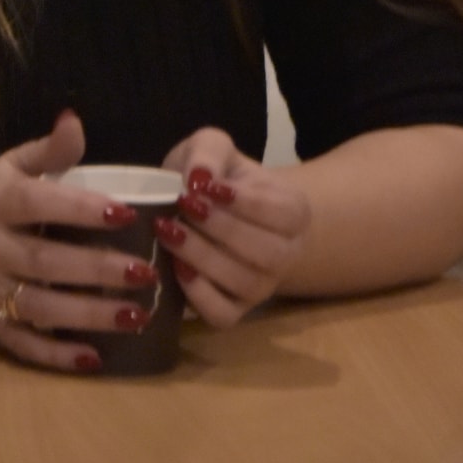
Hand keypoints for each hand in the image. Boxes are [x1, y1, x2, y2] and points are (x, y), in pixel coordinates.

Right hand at [0, 111, 163, 372]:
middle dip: (96, 270)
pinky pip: (24, 345)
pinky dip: (57, 356)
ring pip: (40, 309)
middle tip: (146, 272)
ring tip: (138, 314)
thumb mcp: (13, 166)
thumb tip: (75, 121)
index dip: (81, 210)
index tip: (126, 213)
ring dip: (89, 316)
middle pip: (44, 263)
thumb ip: (48, 150)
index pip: (39, 205)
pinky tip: (96, 357)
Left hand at [158, 128, 309, 327]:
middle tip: (182, 207)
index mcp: (293, 211)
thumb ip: (209, 151)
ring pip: (245, 284)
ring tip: (169, 232)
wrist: (209, 210)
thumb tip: (199, 178)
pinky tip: (176, 268)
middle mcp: (287, 254)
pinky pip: (223, 314)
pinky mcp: (233, 310)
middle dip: (221, 230)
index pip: (282, 212)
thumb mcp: (212, 148)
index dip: (244, 203)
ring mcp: (262, 287)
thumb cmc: (215, 177)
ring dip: (203, 258)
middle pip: (267, 253)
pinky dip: (199, 296)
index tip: (202, 187)